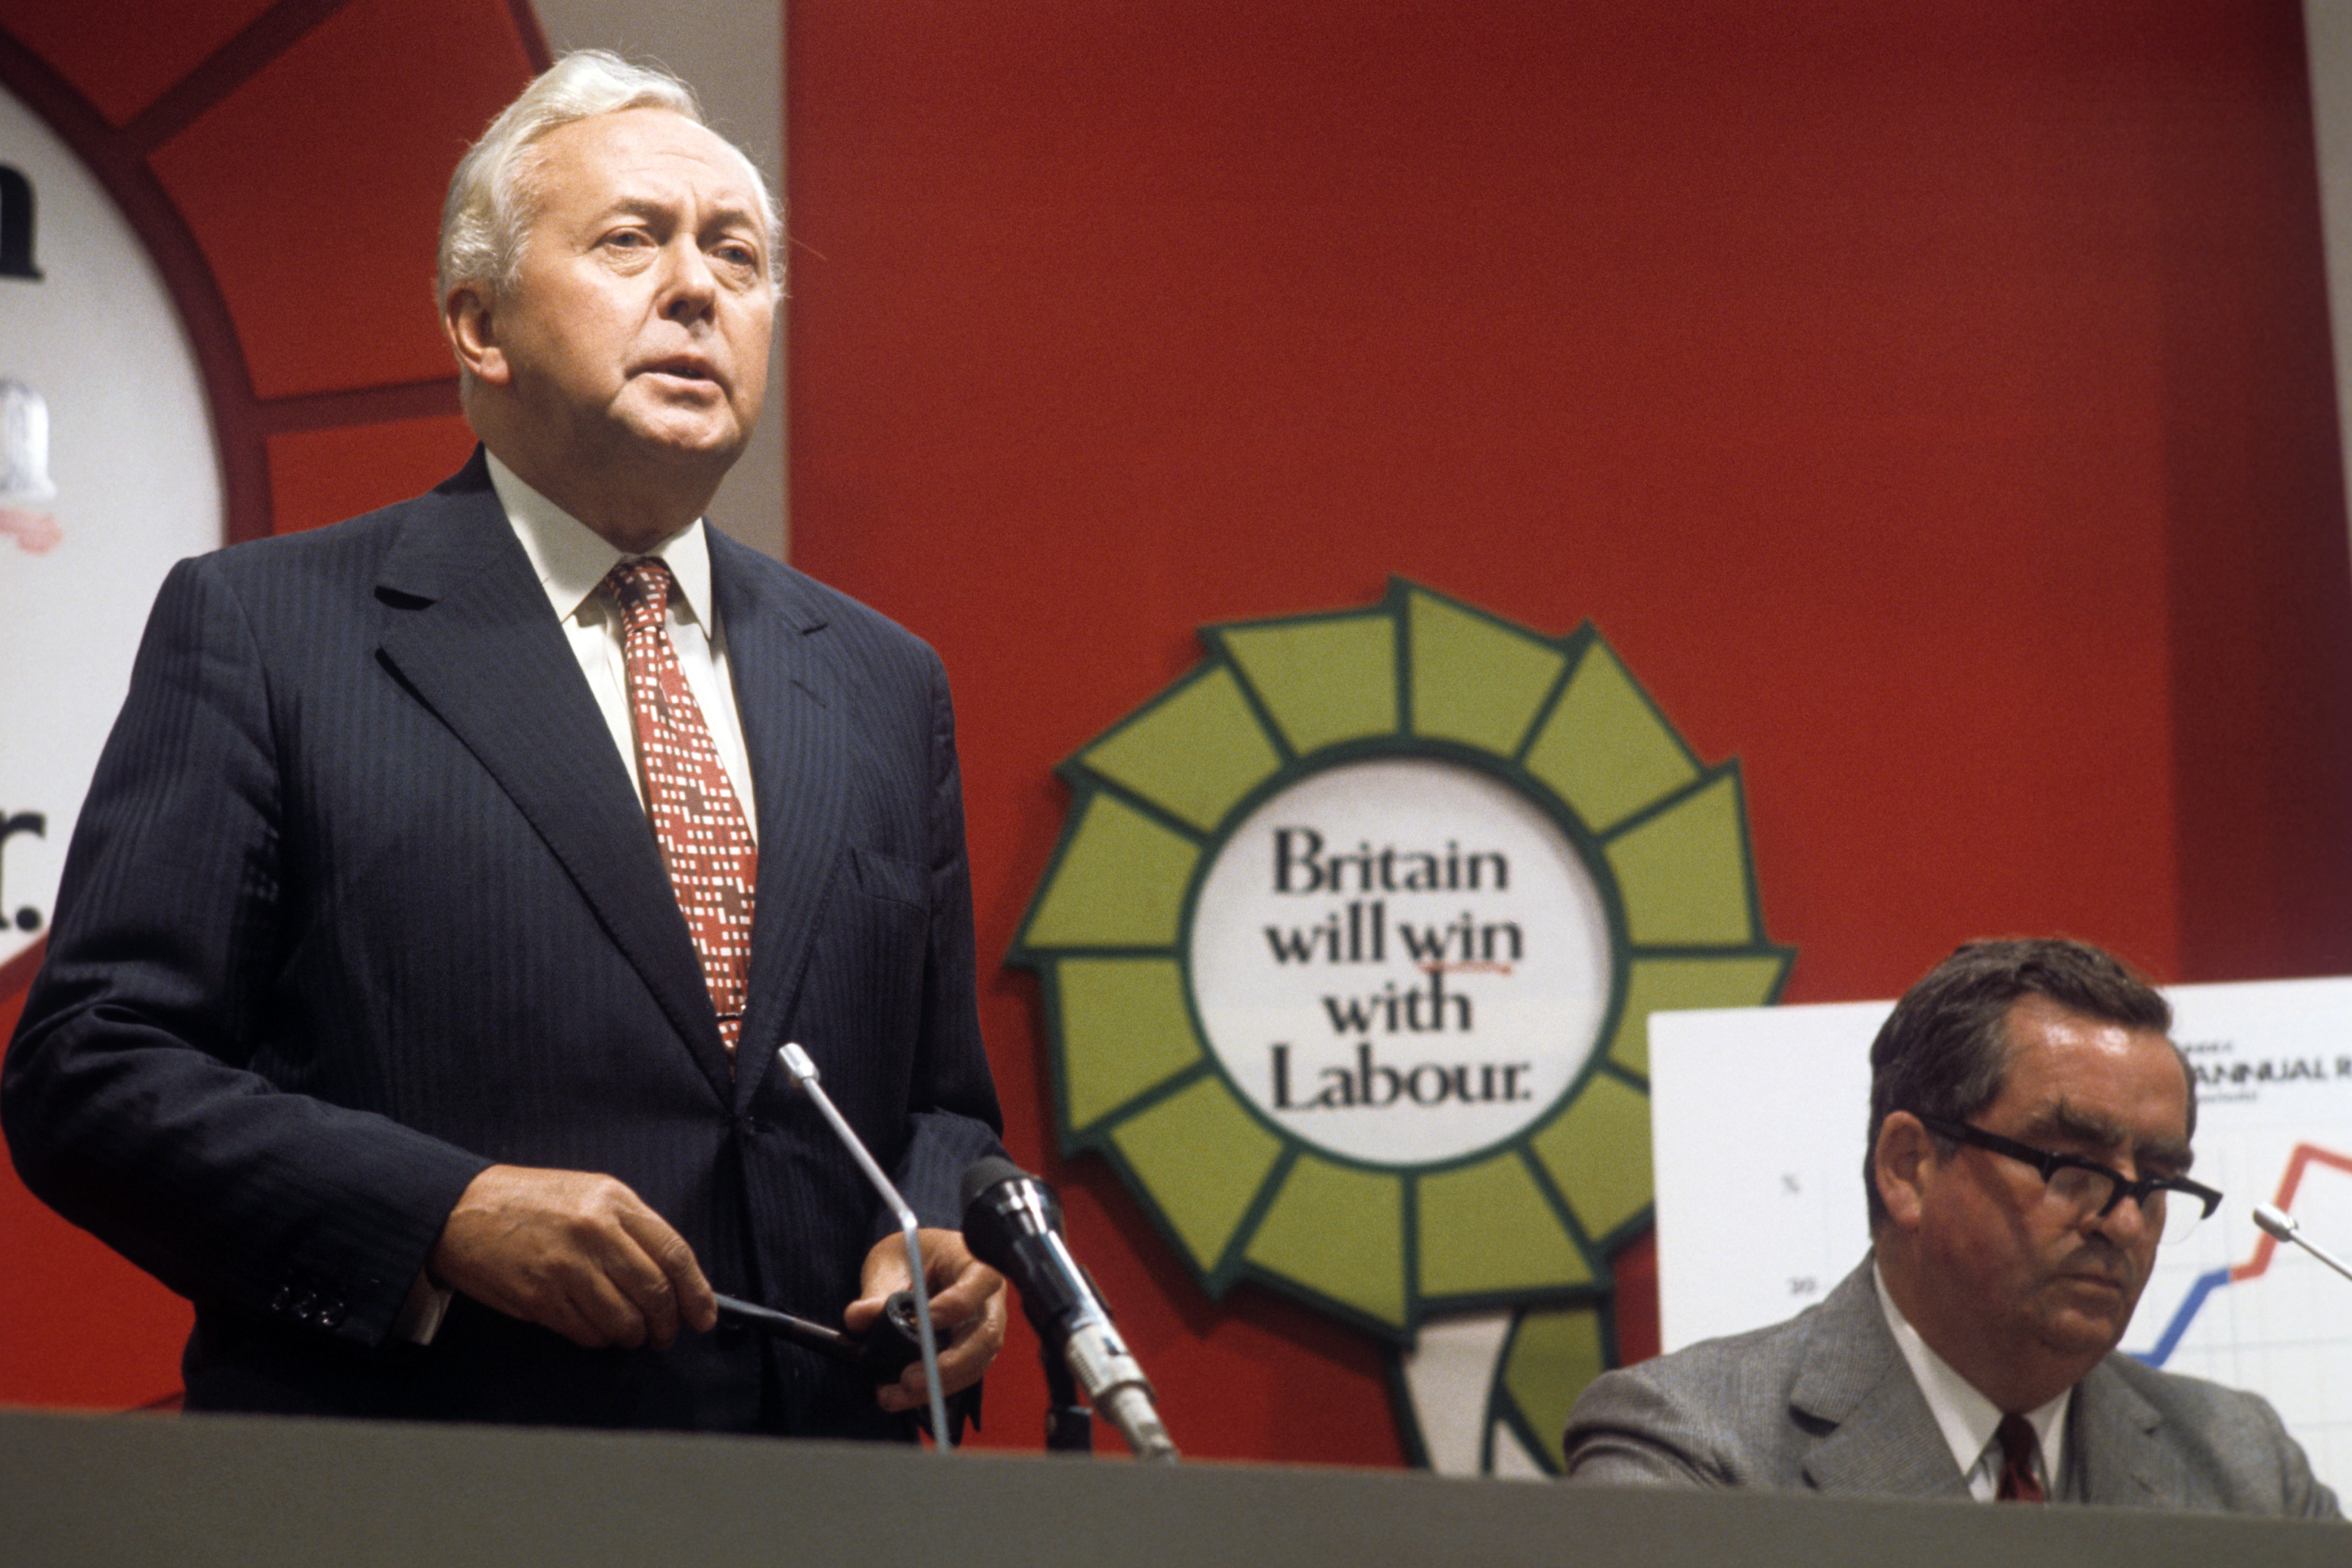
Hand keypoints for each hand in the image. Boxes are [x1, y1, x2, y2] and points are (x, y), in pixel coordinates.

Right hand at [427, 1164, 716, 1349]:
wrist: (462, 1210)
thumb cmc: (531, 1203)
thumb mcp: (591, 1193)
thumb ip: (632, 1228)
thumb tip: (671, 1276)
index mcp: (614, 1201)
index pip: (673, 1253)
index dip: (696, 1291)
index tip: (704, 1315)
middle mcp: (595, 1232)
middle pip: (654, 1292)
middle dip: (667, 1323)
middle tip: (666, 1334)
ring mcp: (566, 1266)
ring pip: (623, 1319)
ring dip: (633, 1336)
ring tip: (631, 1335)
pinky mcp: (540, 1297)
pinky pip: (586, 1332)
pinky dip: (599, 1339)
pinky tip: (598, 1332)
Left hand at [845, 1228, 1007, 1412]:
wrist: (920, 1265)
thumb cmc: (912, 1255)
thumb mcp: (890, 1262)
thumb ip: (877, 1290)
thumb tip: (858, 1318)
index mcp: (975, 1262)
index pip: (979, 1283)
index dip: (954, 1306)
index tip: (922, 1322)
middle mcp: (988, 1300)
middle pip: (985, 1336)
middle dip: (949, 1364)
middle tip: (908, 1379)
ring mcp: (984, 1329)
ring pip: (974, 1364)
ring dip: (936, 1386)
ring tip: (893, 1395)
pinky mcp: (972, 1353)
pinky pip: (960, 1377)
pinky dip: (931, 1391)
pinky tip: (899, 1395)